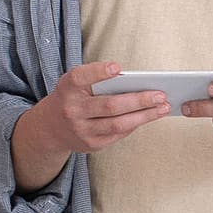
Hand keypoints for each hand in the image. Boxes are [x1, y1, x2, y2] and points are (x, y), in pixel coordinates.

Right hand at [32, 60, 169, 156]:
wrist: (49, 129)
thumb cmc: (72, 98)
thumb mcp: (75, 85)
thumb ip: (96, 81)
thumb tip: (135, 83)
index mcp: (67, 89)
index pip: (80, 77)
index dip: (98, 72)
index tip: (117, 68)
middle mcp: (71, 110)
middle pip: (109, 105)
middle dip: (139, 100)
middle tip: (161, 95)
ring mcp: (81, 130)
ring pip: (118, 124)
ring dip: (144, 116)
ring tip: (163, 108)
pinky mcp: (91, 144)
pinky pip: (118, 134)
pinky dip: (135, 124)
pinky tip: (148, 117)